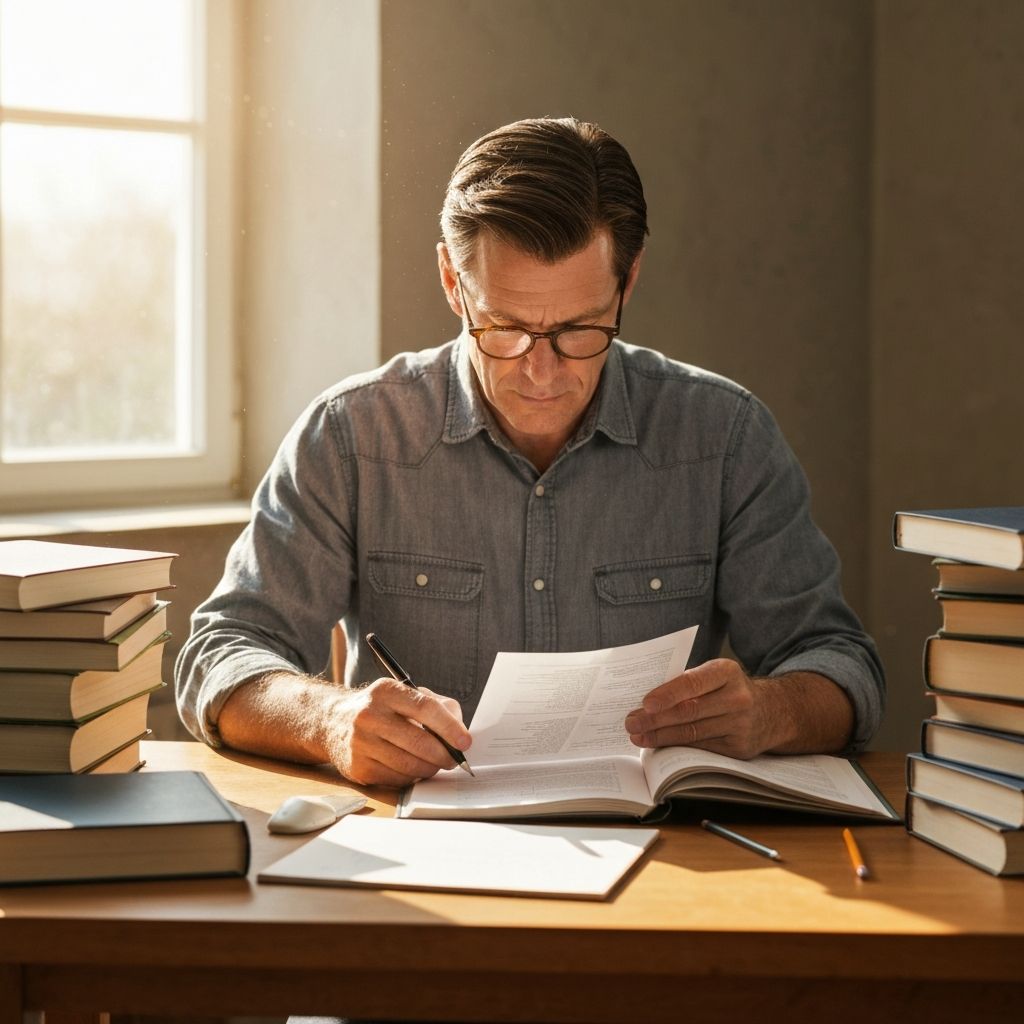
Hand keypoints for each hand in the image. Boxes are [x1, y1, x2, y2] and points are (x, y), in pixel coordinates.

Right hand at [326, 679, 471, 786]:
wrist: (334, 723)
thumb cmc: (382, 709)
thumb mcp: (406, 695)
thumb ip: (439, 707)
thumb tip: (460, 732)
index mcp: (386, 691)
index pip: (425, 708)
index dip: (449, 727)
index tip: (465, 741)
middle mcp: (369, 715)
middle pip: (419, 741)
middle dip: (444, 754)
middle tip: (455, 759)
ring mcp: (360, 743)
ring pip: (409, 764)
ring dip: (431, 768)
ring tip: (436, 763)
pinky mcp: (358, 767)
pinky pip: (396, 778)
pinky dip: (412, 776)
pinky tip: (414, 768)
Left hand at [624, 659, 774, 759]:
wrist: (772, 710)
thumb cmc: (729, 689)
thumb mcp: (715, 674)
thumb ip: (688, 682)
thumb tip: (647, 701)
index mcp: (727, 672)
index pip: (693, 682)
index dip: (668, 694)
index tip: (645, 704)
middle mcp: (737, 698)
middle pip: (689, 711)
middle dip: (655, 719)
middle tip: (631, 723)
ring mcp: (740, 725)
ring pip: (693, 733)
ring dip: (661, 736)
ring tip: (638, 736)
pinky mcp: (739, 748)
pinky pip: (702, 749)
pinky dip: (677, 747)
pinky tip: (659, 745)